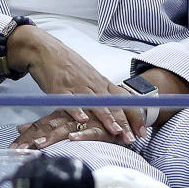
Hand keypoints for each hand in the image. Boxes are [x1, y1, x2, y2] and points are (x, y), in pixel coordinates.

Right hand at [6, 26, 143, 142]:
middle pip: (112, 103)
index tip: (142, 131)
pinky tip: (82, 118)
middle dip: (123, 122)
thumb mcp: (89, 75)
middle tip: (131, 138)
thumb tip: (115, 108)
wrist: (46, 49)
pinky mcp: (59, 87)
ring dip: (106, 118)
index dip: (134, 115)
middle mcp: (92, 83)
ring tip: (115, 131)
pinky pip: (69, 100)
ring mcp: (76, 85)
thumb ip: (100, 91)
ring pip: (94, 103)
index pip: (123, 99)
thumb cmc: (67, 64)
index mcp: (100, 82)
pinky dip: (76, 109)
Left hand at [11, 109, 107, 149]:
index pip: (40, 125)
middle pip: (48, 128)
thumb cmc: (89, 113)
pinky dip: (82, 135)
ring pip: (65, 129)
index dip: (27, 135)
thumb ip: (44, 124)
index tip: (14, 146)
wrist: (117, 103)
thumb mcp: (64, 117)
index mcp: (61, 115)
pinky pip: (91, 132)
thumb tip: (19, 128)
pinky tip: (72, 138)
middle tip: (21, 149)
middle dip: (33, 139)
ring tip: (39, 145)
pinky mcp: (101, 127)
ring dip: (52, 137)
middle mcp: (70, 118)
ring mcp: (84, 121)